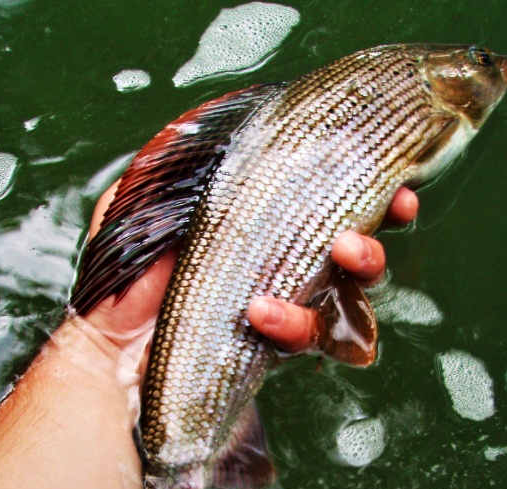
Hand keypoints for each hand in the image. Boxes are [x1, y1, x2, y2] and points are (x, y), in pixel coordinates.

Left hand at [76, 182, 418, 372]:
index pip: (334, 208)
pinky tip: (261, 311)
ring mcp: (284, 314)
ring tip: (326, 262)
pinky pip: (309, 340)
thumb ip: (181, 162)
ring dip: (345, 284)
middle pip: (358, 261)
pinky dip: (294, 323)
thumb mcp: (145, 204)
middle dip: (370, 248)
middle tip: (354, 242)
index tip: (399, 188)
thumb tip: (217, 116)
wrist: (107, 350)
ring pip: (347, 303)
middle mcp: (286, 272)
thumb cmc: (126, 279)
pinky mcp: (273, 353)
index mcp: (267, 229)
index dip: (377, 198)